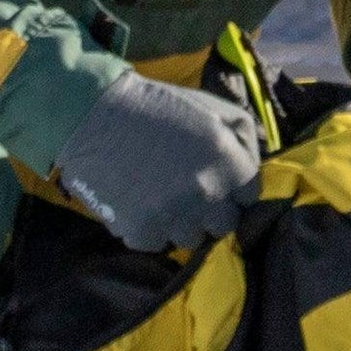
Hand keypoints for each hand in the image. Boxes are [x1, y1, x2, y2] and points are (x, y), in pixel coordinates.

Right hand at [49, 70, 265, 248]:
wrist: (97, 116)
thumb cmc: (160, 107)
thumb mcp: (214, 108)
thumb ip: (245, 138)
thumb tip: (254, 168)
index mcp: (229, 163)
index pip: (250, 198)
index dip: (235, 189)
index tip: (218, 181)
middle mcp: (207, 195)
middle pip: (225, 225)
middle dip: (213, 211)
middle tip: (191, 193)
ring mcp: (174, 217)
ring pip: (191, 238)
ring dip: (181, 222)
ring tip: (163, 196)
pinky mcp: (142, 232)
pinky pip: (157, 243)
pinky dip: (150, 228)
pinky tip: (139, 202)